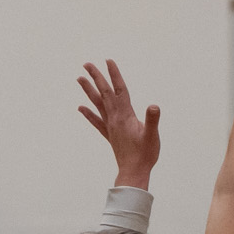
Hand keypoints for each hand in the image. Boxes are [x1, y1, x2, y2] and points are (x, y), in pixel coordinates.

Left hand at [77, 60, 160, 189]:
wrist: (134, 172)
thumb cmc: (145, 154)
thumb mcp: (152, 136)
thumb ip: (152, 120)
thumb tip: (154, 106)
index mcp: (125, 115)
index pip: (120, 90)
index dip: (114, 75)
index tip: (108, 61)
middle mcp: (114, 118)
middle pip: (104, 93)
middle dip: (96, 77)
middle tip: (87, 64)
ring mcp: (110, 126)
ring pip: (97, 104)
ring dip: (89, 90)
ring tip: (80, 78)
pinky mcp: (110, 135)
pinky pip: (96, 121)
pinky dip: (88, 113)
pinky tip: (80, 108)